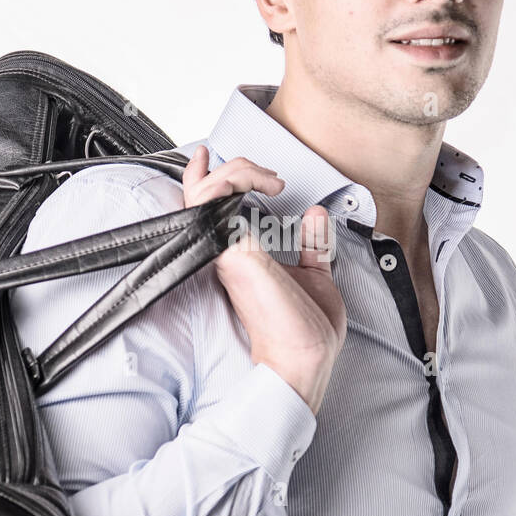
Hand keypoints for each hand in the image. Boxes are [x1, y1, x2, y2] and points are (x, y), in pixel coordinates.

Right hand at [182, 146, 346, 414]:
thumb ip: (312, 245)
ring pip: (203, 190)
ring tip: (272, 181)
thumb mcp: (316, 276)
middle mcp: (226, 252)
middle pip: (200, 193)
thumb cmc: (306, 332)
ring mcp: (224, 251)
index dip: (206, 177)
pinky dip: (236, 179)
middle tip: (271, 177)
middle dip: (234, 168)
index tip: (213, 156)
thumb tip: (316, 214)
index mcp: (241, 256)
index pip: (209, 209)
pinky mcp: (230, 251)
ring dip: (238, 170)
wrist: (305, 359)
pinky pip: (214, 200)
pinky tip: (267, 185)